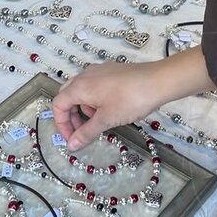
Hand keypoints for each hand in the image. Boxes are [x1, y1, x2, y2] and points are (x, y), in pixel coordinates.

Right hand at [52, 60, 170, 150]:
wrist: (158, 81)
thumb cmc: (130, 100)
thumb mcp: (106, 119)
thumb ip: (86, 132)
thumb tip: (71, 145)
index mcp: (79, 86)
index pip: (58, 105)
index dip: (62, 125)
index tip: (72, 139)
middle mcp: (85, 75)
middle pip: (67, 96)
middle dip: (71, 116)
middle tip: (82, 132)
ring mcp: (98, 71)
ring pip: (81, 91)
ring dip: (84, 109)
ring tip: (99, 122)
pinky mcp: (111, 71)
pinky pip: (94, 86)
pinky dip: (94, 100)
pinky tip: (110, 109)